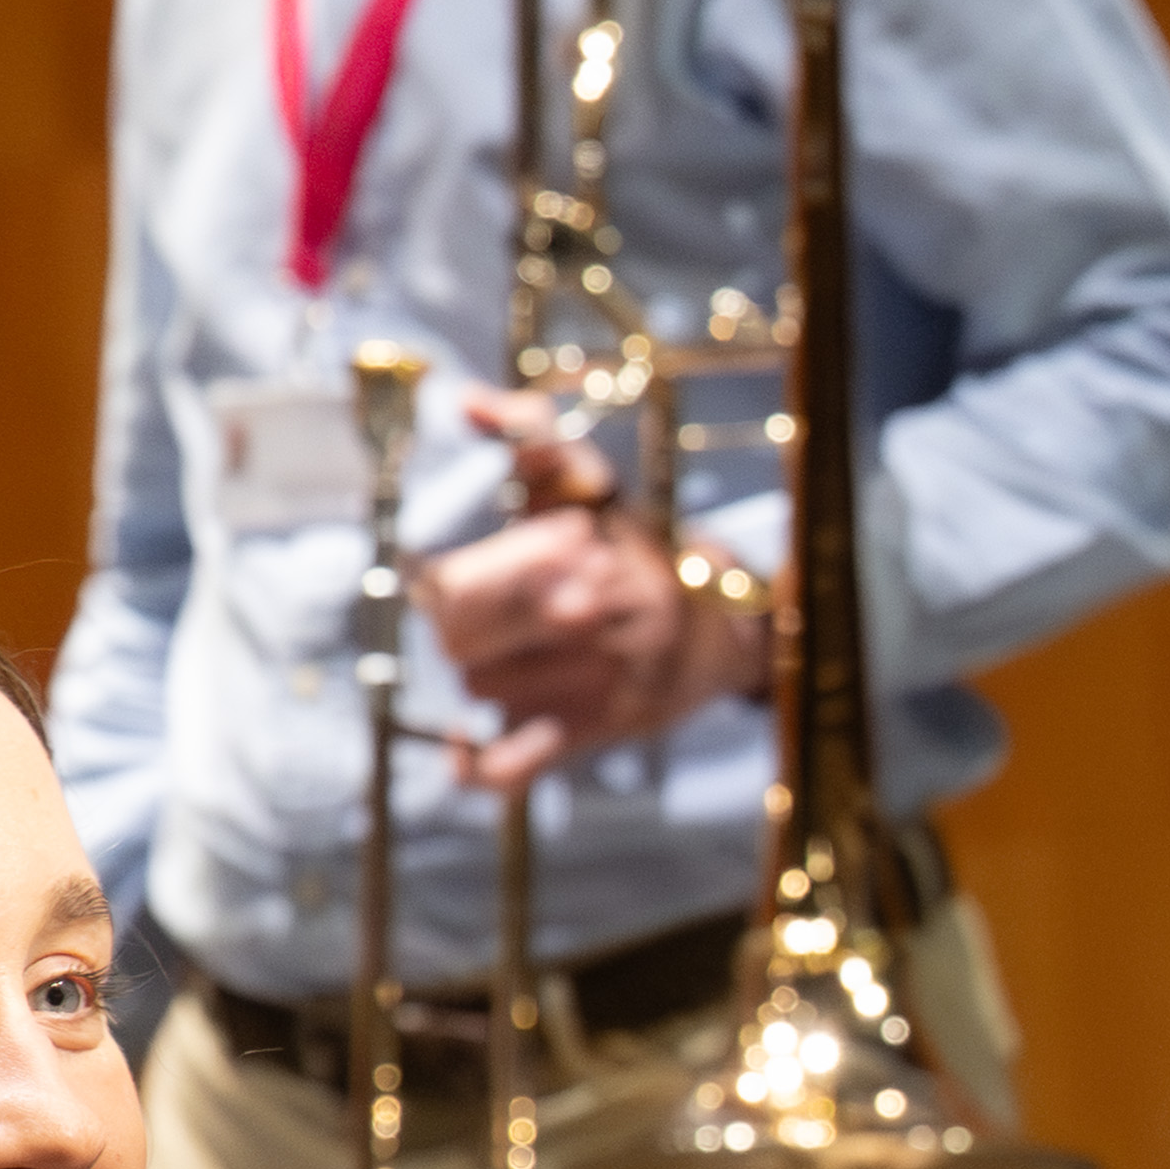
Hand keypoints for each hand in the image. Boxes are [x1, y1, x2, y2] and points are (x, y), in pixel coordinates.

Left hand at [419, 386, 769, 778]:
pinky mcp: (598, 731)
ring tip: (518, 655)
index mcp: (580, 547)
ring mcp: (595, 676)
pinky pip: (511, 766)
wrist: (726, 631)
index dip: (443, 582)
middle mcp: (587, 612)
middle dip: (460, 624)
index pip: (458, 583)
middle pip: (460, 635)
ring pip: (481, 687)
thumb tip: (467, 402)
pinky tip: (461, 744)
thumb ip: (534, 436)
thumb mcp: (595, 487)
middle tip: (482, 618)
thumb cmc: (641, 552)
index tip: (453, 578)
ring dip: (484, 672)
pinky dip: (474, 764)